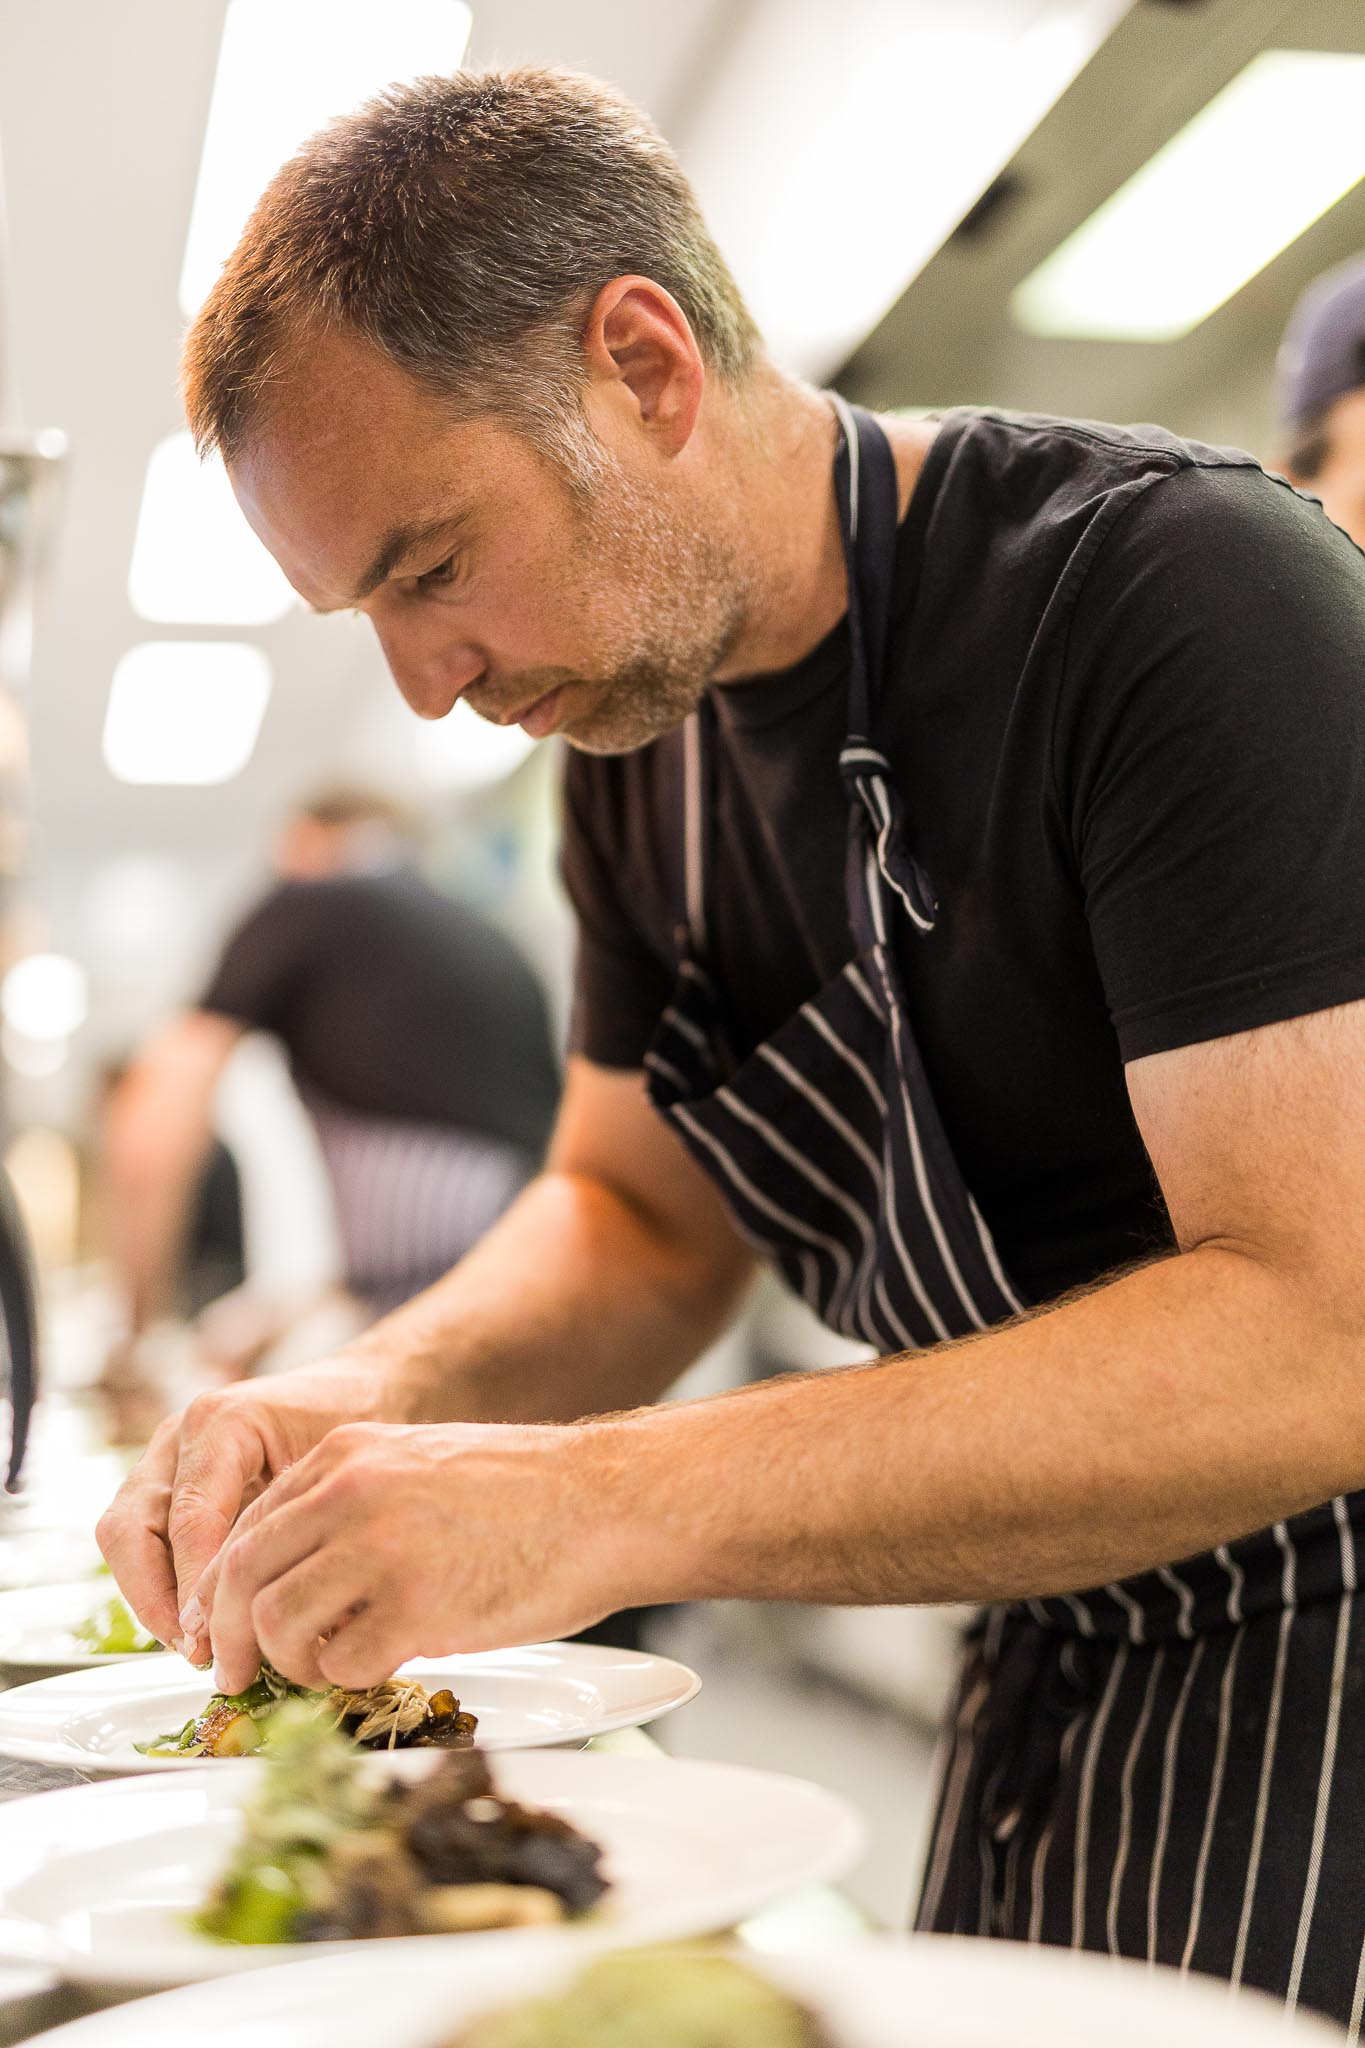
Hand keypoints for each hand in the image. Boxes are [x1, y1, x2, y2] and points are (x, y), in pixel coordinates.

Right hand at [96, 1356, 397, 1661]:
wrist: (359, 1389)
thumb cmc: (357, 1425)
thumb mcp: (340, 1474)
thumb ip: (301, 1529)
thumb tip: (277, 1616)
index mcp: (222, 1423)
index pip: (189, 1518)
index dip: (195, 1586)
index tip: (215, 1638)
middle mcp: (180, 1437)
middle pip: (129, 1529)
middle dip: (155, 1600)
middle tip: (196, 1650)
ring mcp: (165, 1459)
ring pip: (123, 1538)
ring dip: (151, 1599)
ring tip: (196, 1647)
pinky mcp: (166, 1483)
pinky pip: (140, 1541)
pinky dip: (160, 1586)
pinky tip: (200, 1623)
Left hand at [194, 1419, 630, 1693]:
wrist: (606, 1502)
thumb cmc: (524, 1495)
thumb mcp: (418, 1468)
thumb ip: (350, 1508)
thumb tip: (291, 1581)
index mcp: (346, 1453)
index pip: (246, 1528)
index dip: (224, 1591)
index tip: (223, 1631)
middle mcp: (351, 1492)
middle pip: (243, 1578)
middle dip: (229, 1640)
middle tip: (237, 1677)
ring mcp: (382, 1548)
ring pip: (279, 1626)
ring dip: (293, 1664)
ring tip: (328, 1670)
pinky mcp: (418, 1607)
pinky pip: (342, 1664)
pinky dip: (348, 1681)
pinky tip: (380, 1669)